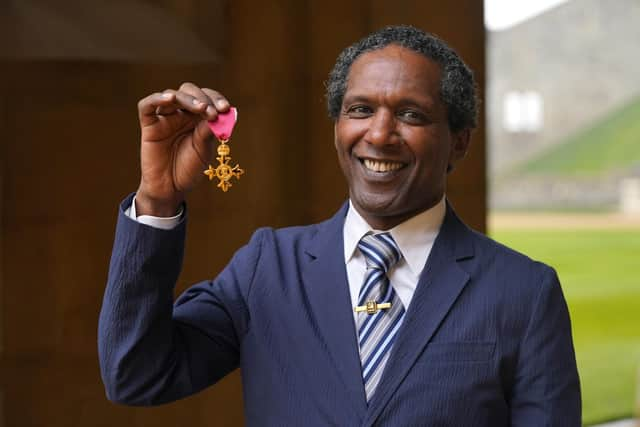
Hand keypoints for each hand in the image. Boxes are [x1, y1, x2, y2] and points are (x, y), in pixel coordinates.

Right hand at [135, 82, 230, 215]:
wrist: (171, 188)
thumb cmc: (189, 169)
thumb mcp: (203, 150)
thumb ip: (207, 131)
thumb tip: (219, 113)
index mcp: (197, 118)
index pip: (206, 98)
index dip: (216, 99)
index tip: (225, 108)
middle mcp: (181, 114)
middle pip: (190, 91)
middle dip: (204, 98)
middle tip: (213, 111)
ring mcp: (164, 118)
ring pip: (173, 95)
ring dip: (188, 99)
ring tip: (201, 108)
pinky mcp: (149, 125)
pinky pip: (147, 105)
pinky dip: (158, 98)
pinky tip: (171, 98)